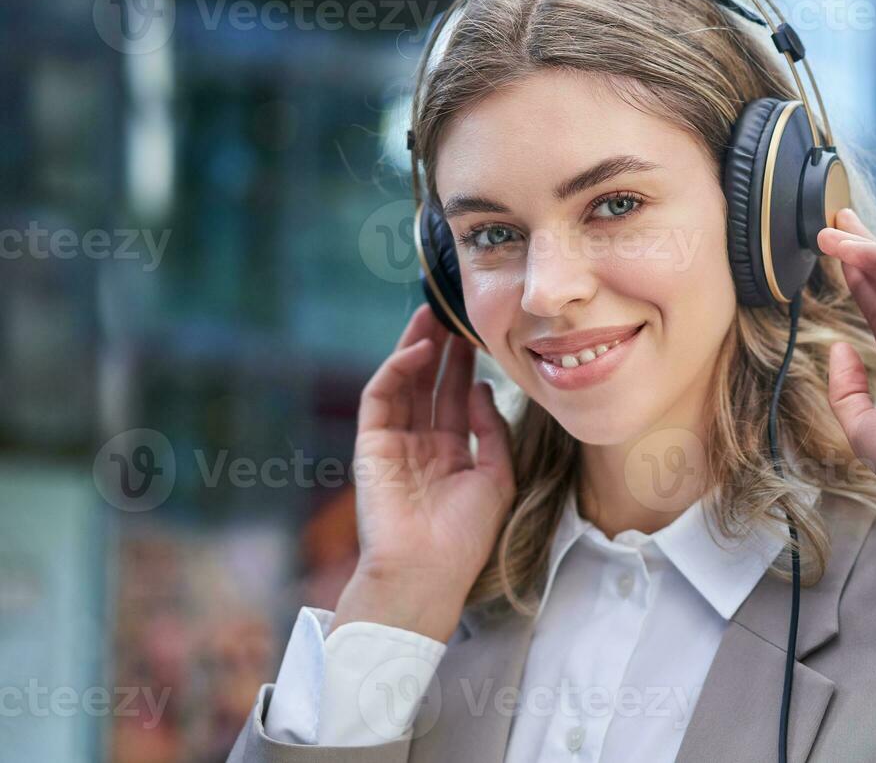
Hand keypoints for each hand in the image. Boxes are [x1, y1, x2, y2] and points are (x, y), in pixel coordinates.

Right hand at [332, 304, 515, 642]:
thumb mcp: (496, 476)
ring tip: (434, 314)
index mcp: (450, 456)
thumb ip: (491, 430)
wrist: (428, 572)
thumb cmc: (466, 536)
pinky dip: (397, 370)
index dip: (464, 366)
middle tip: (454, 311)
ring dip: (417, 348)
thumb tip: (481, 388)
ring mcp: (394, 444)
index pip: (454, 399)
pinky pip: (381, 398)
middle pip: (428, 385)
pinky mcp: (371, 445)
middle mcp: (420, 446)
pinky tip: (420, 349)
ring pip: (404, 384)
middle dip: (440, 348)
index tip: (480, 334)